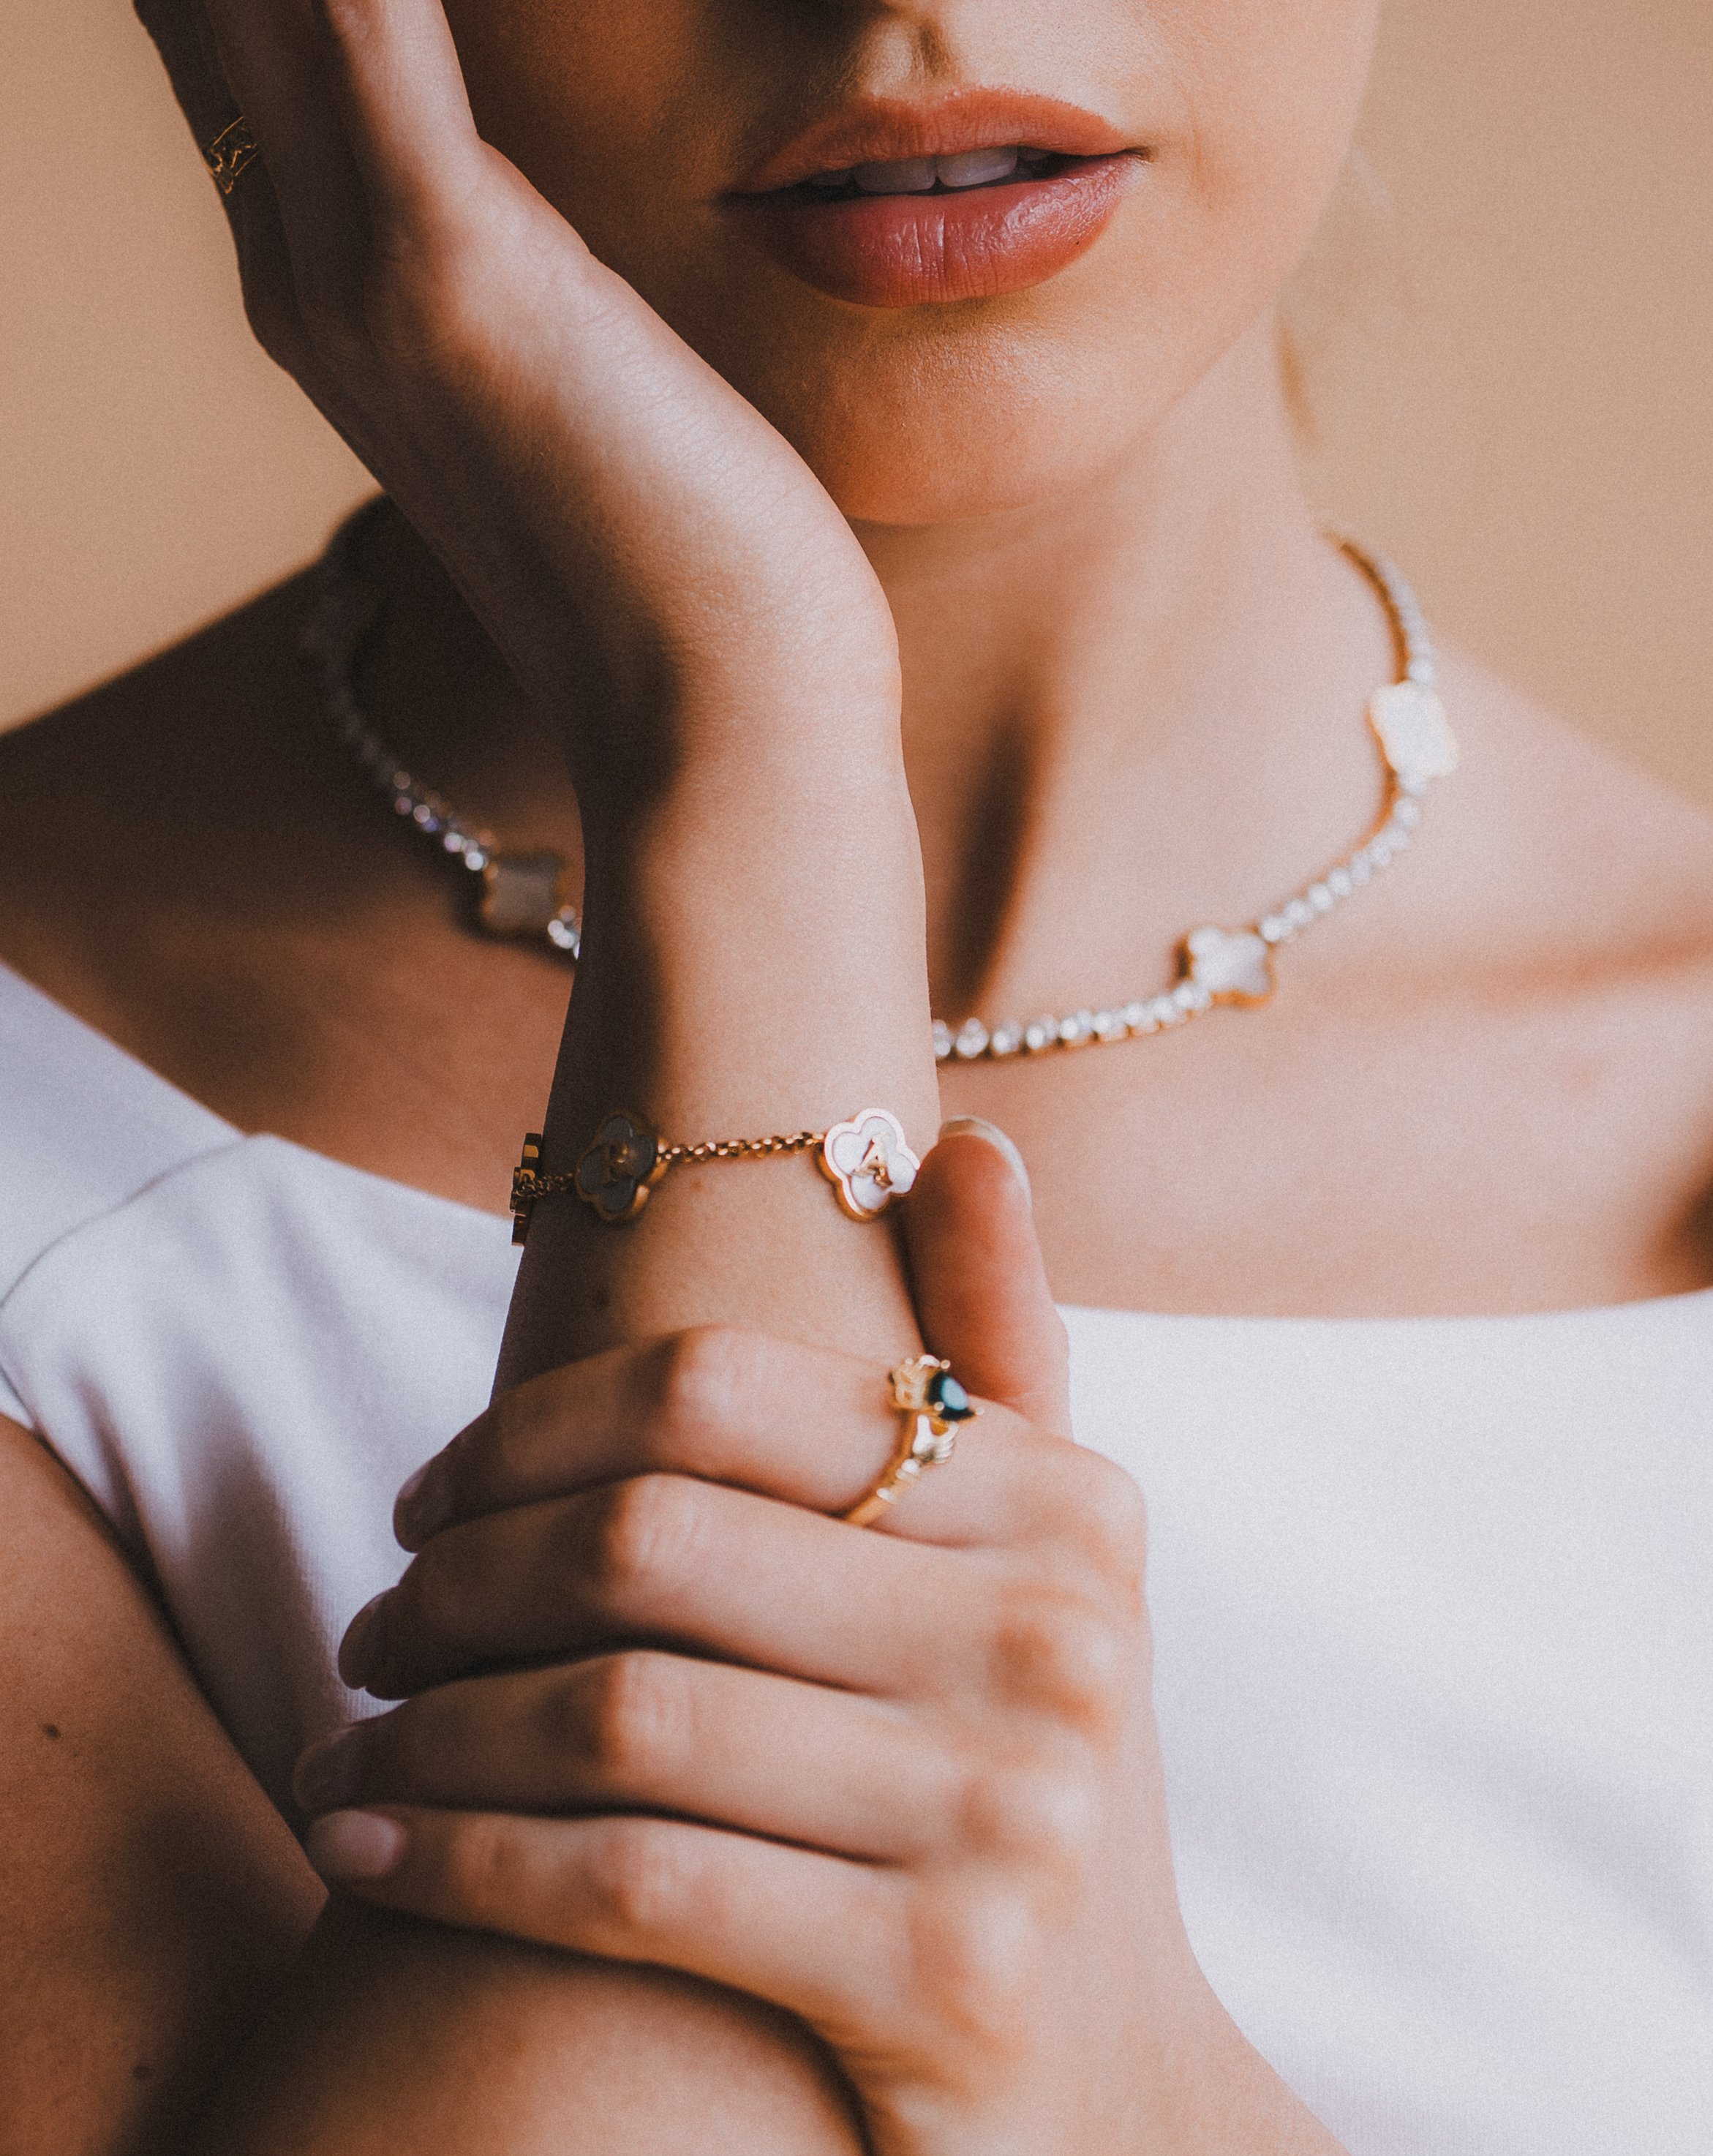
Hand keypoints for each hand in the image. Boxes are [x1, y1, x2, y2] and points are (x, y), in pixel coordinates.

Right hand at [129, 0, 899, 801]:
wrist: (716, 721)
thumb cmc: (679, 571)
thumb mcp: (570, 399)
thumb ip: (508, 291)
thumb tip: (529, 221)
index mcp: (333, 305)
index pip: (231, 44)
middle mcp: (306, 280)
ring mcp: (361, 280)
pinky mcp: (457, 276)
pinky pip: (362, 23)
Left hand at [294, 1136, 1301, 2155]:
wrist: (1116, 2088)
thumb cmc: (1022, 1782)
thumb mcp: (1048, 1569)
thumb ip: (1002, 1352)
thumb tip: (961, 1141)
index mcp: (1065, 1503)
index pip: (721, 1389)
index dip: (530, 1428)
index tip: (427, 1494)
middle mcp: (1054, 1637)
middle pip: (647, 1542)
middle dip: (456, 1582)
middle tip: (373, 1626)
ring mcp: (1010, 1813)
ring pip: (616, 1715)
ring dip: (426, 1726)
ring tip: (348, 1738)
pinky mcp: (941, 1982)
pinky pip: (627, 1883)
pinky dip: (457, 1858)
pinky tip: (363, 1844)